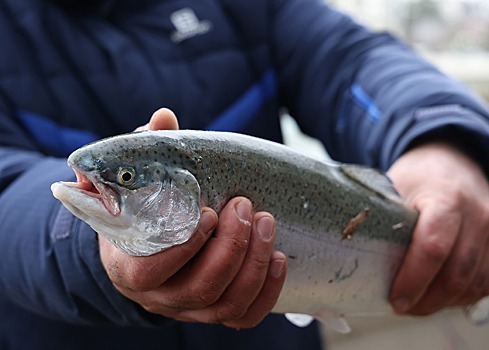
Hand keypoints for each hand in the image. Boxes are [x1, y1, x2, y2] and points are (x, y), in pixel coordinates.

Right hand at [99, 108, 286, 327]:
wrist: (145, 250)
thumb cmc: (143, 213)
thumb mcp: (138, 183)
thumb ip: (148, 152)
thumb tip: (165, 117)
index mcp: (130, 267)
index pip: (151, 272)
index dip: (185, 246)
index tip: (209, 211)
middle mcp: (160, 297)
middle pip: (200, 289)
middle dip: (231, 247)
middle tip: (245, 206)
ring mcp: (191, 309)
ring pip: (227, 305)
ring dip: (254, 264)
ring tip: (267, 222)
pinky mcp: (216, 312)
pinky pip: (245, 318)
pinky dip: (267, 291)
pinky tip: (279, 258)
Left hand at [387, 142, 488, 315]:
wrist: (455, 161)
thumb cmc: (420, 177)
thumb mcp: (395, 187)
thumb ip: (385, 221)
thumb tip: (361, 259)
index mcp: (447, 197)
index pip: (433, 247)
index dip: (413, 280)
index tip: (395, 298)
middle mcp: (477, 216)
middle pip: (456, 274)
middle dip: (425, 300)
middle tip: (400, 306)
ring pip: (473, 284)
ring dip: (442, 303)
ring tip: (415, 304)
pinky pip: (486, 283)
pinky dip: (461, 297)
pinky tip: (438, 297)